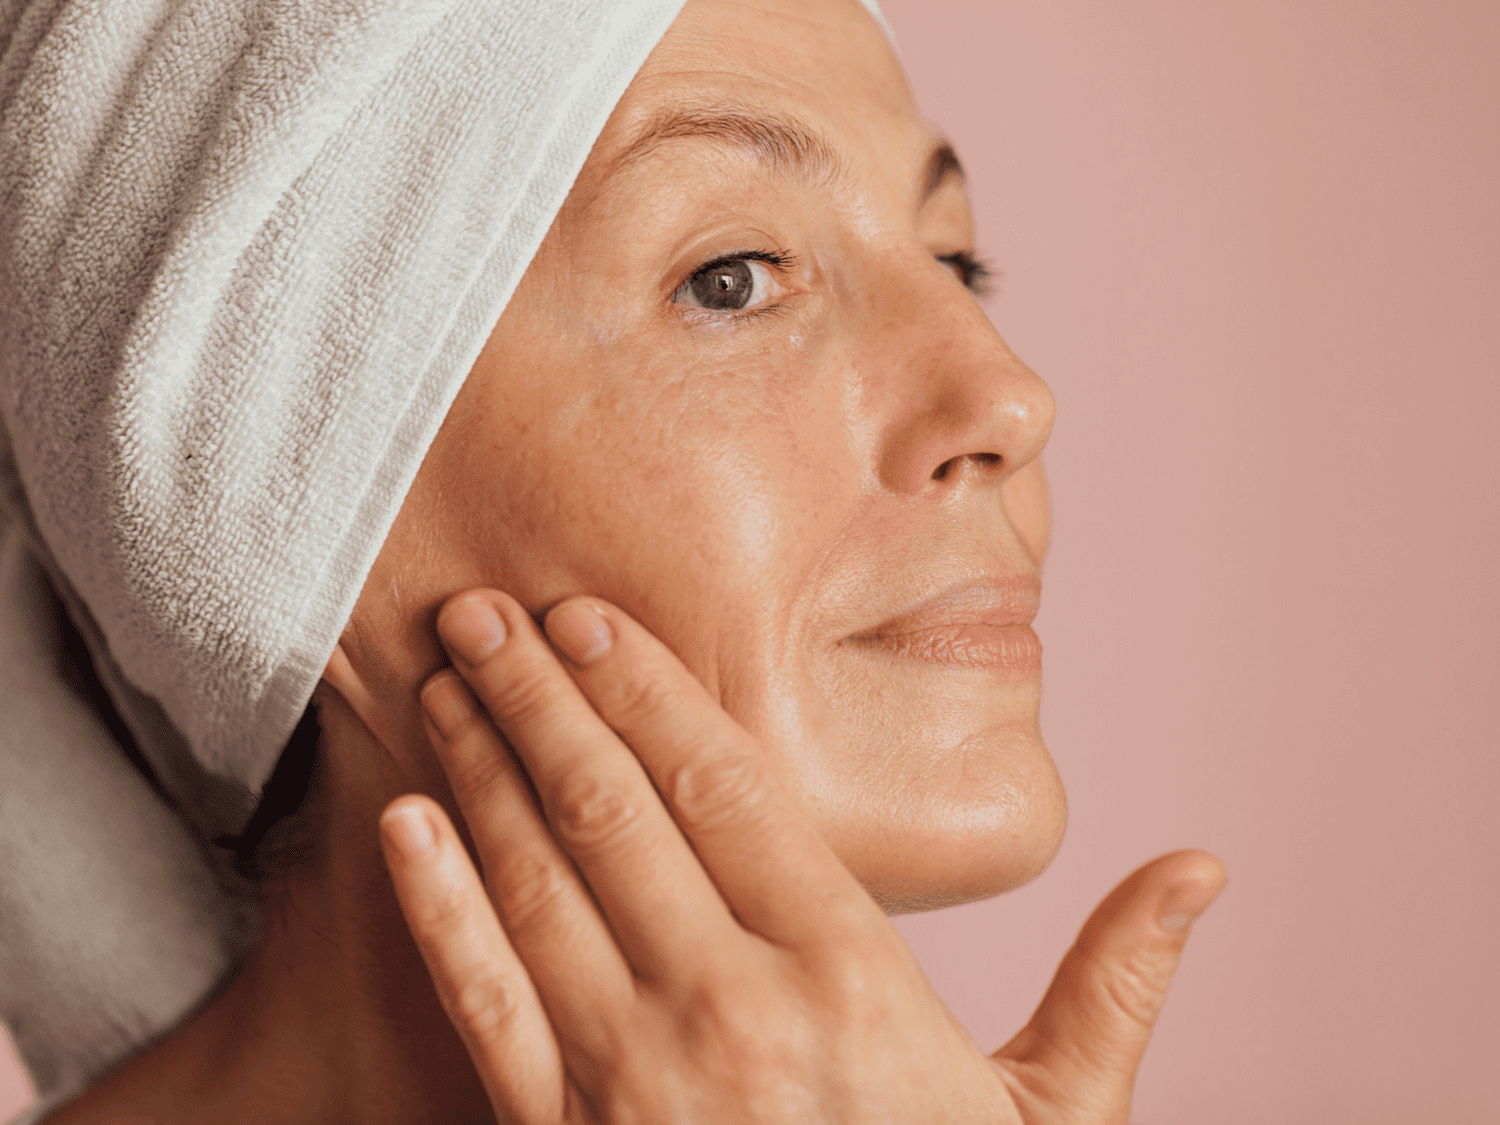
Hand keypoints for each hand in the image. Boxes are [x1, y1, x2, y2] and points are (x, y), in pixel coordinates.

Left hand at [378, 590, 1226, 1123]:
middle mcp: (730, 1008)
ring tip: (441, 677)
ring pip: (537, 881)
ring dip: (481, 766)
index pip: (727, 790)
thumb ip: (1118, 982)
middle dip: (541, 695)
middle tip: (481, 609)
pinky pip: (483, 1004)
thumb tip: (1202, 867)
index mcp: (848, 977)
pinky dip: (437, 905)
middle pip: (614, 810)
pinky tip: (399, 821)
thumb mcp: (1059, 1119)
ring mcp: (633, 1077)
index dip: (652, 690)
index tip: (591, 616)